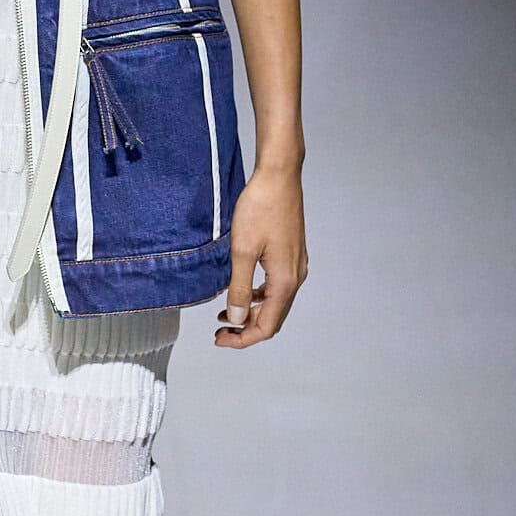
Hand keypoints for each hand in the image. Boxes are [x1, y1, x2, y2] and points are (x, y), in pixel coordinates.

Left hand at [216, 165, 307, 348]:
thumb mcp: (242, 251)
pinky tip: (240, 291)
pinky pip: (276, 287)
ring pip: (275, 303)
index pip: (266, 326)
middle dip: (246, 329)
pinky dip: (258, 296)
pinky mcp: (291, 255)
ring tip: (225, 314)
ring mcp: (296, 266)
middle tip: (219, 331)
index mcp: (285, 281)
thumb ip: (238, 288)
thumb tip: (236, 318)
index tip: (220, 338)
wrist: (278, 177)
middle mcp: (295, 277)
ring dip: (251, 313)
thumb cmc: (261, 208)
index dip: (242, 338)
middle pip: (273, 318)